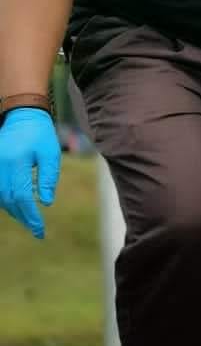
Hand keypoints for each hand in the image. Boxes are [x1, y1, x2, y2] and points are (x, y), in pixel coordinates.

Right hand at [0, 109, 61, 239]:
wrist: (23, 116)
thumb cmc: (40, 135)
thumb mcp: (51, 154)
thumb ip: (49, 178)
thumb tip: (46, 202)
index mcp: (16, 162)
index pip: (22, 196)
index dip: (31, 215)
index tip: (40, 229)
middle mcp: (0, 165)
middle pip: (8, 199)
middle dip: (22, 217)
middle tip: (36, 229)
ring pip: (0, 196)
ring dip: (13, 211)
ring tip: (29, 221)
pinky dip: (6, 200)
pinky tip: (18, 207)